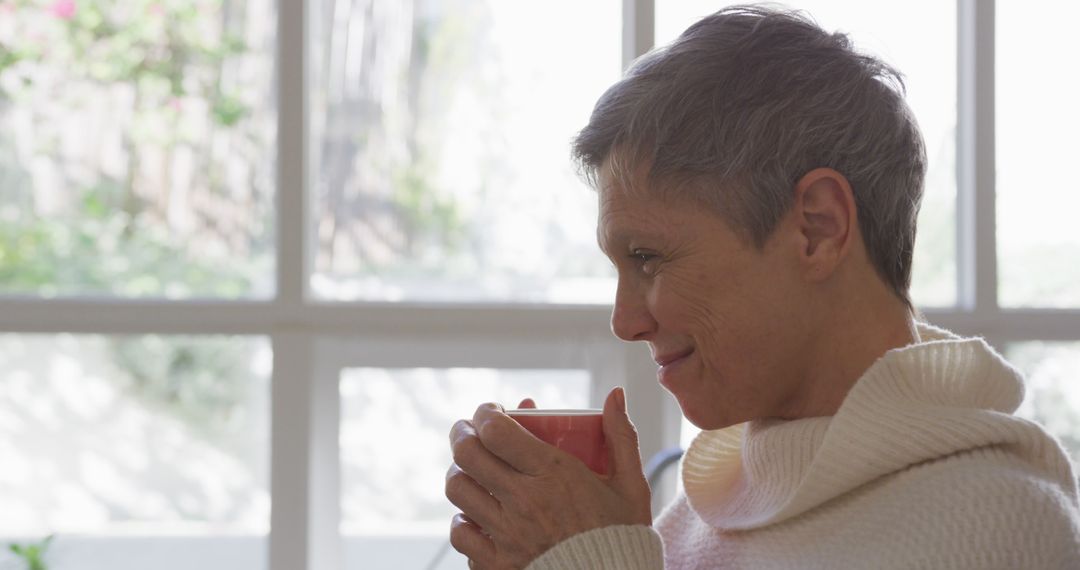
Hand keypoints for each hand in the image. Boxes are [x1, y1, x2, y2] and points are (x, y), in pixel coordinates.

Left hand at [445, 387, 651, 568]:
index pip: (496, 430)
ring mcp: (507, 534)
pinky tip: (477, 514)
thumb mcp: (630, 485)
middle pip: (467, 453)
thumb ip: (621, 436)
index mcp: (554, 473)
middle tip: (470, 432)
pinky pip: (461, 533)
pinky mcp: (498, 564)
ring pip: (458, 489)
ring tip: (472, 471)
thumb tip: (616, 394)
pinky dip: (464, 520)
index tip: (491, 411)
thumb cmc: (621, 536)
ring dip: (460, 473)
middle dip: (462, 433)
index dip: (484, 413)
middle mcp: (524, 500)